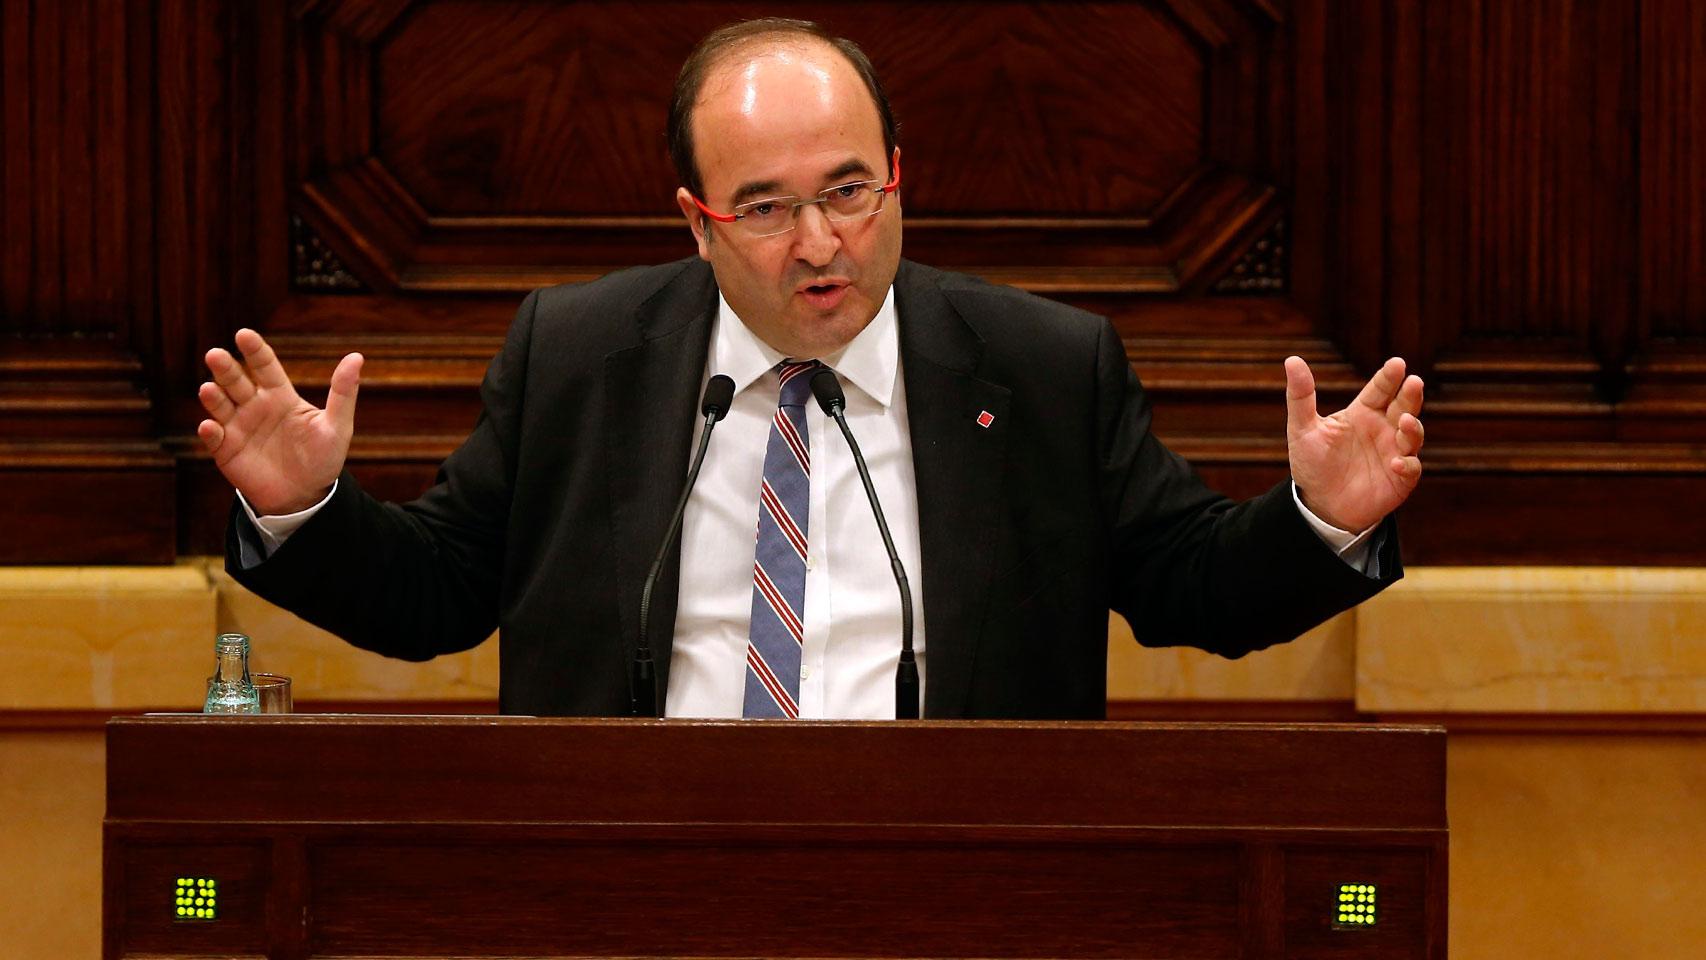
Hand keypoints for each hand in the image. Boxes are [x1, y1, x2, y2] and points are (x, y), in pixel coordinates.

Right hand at [197, 328, 363, 515]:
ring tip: (208, 389)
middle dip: (225, 368)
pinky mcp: (227, 451)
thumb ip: (343, 392)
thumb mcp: (338, 426)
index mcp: (280, 396)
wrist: (307, 497)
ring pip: (220, 405)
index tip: (243, 335)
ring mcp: (238, 427)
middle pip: (236, 381)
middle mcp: (255, 406)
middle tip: (216, 355)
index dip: (254, 351)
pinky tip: (210, 427)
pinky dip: (210, 432)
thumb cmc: (323, 459)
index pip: (264, 366)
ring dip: (213, 397)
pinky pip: (215, 438)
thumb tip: (356, 356)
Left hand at [1284, 355, 1423, 532]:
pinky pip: (1411, 469)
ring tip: (1403, 421)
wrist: (1319, 504)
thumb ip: (1301, 396)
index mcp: (1363, 413)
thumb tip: (1292, 359)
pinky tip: (1396, 463)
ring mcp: (1394, 452)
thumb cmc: (1312, 463)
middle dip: (1410, 395)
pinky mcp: (1400, 479)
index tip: (1397, 364)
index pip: (1380, 390)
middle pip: (1403, 406)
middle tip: (1414, 382)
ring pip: (1412, 435)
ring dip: (1411, 428)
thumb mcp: (1302, 429)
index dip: (1388, 377)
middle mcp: (1383, 429)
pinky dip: (1408, 465)